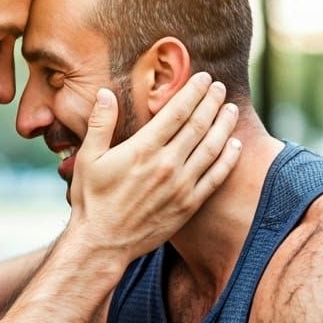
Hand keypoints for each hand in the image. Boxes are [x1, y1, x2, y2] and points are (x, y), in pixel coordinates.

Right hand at [67, 72, 240, 262]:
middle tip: (219, 87)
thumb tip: (106, 93)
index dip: (193, 91)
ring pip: (212, 148)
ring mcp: (181, 186)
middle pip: (198, 125)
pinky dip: (228, 159)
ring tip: (230, 109)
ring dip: (224, 125)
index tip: (203, 78)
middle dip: (211, 102)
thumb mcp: (88, 159)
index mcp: (143, 149)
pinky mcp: (188, 205)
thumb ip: (100, 124)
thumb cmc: (92, 200)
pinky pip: (215, 177)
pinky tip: (235, 145)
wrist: (102, 243)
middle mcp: (166, 164)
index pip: (177, 111)